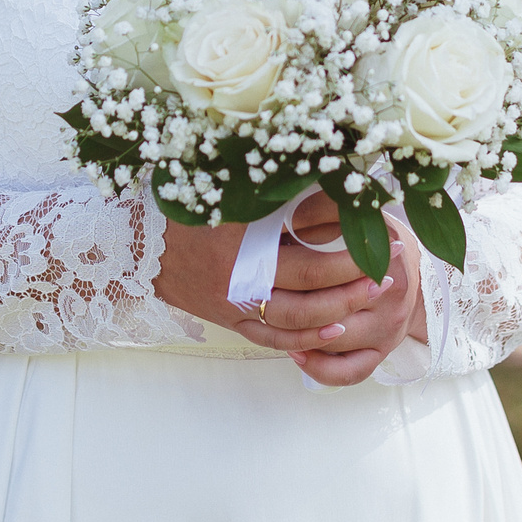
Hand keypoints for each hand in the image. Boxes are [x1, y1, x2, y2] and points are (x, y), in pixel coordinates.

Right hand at [153, 207, 388, 348]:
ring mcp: (233, 304)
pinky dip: (302, 339)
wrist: (134, 243)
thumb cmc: (186, 205)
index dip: (349, 252)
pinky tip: (332, 333)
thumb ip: (279, 189)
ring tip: (369, 298)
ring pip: (294, 320)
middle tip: (386, 273)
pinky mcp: (228, 319)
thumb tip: (333, 181)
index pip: (308, 254)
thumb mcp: (231, 188)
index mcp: (243, 240)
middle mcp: (239, 277)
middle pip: (308, 289)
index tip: (380, 238)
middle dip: (352, 283)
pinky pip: (270, 338)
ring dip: (336, 312)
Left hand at [280, 197, 427, 388]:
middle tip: (259, 292)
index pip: (335, 265)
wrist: (414, 271)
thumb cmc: (377, 239)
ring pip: (334, 342)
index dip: (295, 261)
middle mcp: (392, 296)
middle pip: (331, 306)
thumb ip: (324, 208)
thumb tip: (287, 216)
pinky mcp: (381, 353)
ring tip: (270, 319)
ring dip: (298, 333)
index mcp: (386, 255)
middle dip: (290, 299)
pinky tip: (295, 352)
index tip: (266, 255)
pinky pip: (348, 372)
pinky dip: (319, 368)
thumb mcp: (358, 215)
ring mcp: (388, 329)